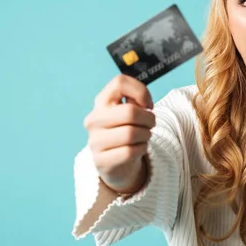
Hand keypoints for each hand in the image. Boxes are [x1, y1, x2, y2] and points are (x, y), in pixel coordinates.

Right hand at [83, 74, 155, 193]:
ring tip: (144, 137)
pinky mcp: (100, 160)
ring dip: (146, 135)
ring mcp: (95, 140)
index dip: (141, 91)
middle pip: (130, 112)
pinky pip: (130, 152)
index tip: (147, 105)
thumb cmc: (127, 131)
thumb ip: (137, 101)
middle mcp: (94, 119)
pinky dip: (141, 149)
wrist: (116, 162)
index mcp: (102, 102)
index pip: (120, 82)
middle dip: (149, 119)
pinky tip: (138, 149)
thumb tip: (145, 104)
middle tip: (151, 124)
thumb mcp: (130, 112)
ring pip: (131, 134)